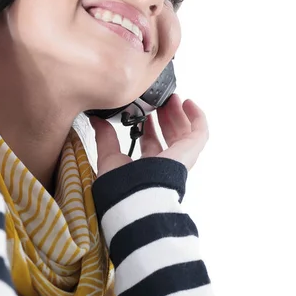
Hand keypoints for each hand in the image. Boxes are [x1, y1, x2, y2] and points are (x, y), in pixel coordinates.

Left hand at [89, 94, 208, 176]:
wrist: (136, 198)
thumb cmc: (122, 186)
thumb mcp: (109, 157)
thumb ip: (105, 139)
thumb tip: (95, 119)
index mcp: (146, 167)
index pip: (151, 143)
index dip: (149, 126)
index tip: (144, 110)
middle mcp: (164, 163)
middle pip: (169, 135)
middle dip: (165, 116)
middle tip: (160, 100)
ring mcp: (179, 159)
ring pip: (184, 132)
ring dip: (178, 113)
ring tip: (172, 97)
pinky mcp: (189, 153)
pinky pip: (200, 133)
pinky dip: (197, 117)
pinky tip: (189, 103)